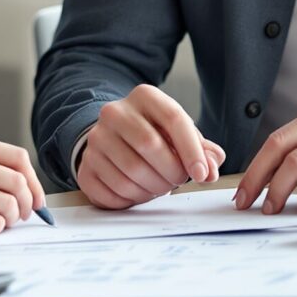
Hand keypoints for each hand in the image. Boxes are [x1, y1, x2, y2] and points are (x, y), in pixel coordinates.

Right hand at [77, 84, 226, 209]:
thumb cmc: (154, 135)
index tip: (203, 175)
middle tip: (177, 181)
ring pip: (130, 173)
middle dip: (171, 172)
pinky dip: (132, 199)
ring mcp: (96, 139)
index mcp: (144, 96)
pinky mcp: (85, 166)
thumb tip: (211, 169)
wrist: (114, 137)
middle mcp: (115, 112)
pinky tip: (139, 192)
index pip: (173, 118)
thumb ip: (202, 150)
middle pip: (149, 145)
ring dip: (153, 189)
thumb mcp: (180, 134)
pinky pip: (112, 192)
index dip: (192, 151)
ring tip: (159, 186)